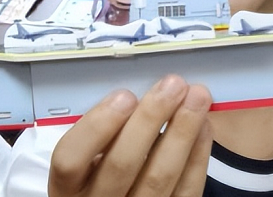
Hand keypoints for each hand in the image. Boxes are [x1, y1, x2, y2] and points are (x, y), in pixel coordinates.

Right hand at [48, 75, 212, 196]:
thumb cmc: (103, 170)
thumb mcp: (90, 155)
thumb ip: (106, 130)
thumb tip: (142, 89)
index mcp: (68, 186)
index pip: (70, 159)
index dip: (97, 126)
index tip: (124, 96)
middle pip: (121, 164)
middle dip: (150, 118)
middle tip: (172, 85)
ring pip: (158, 177)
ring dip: (182, 131)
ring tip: (197, 96)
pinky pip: (186, 190)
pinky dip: (197, 154)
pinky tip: (204, 125)